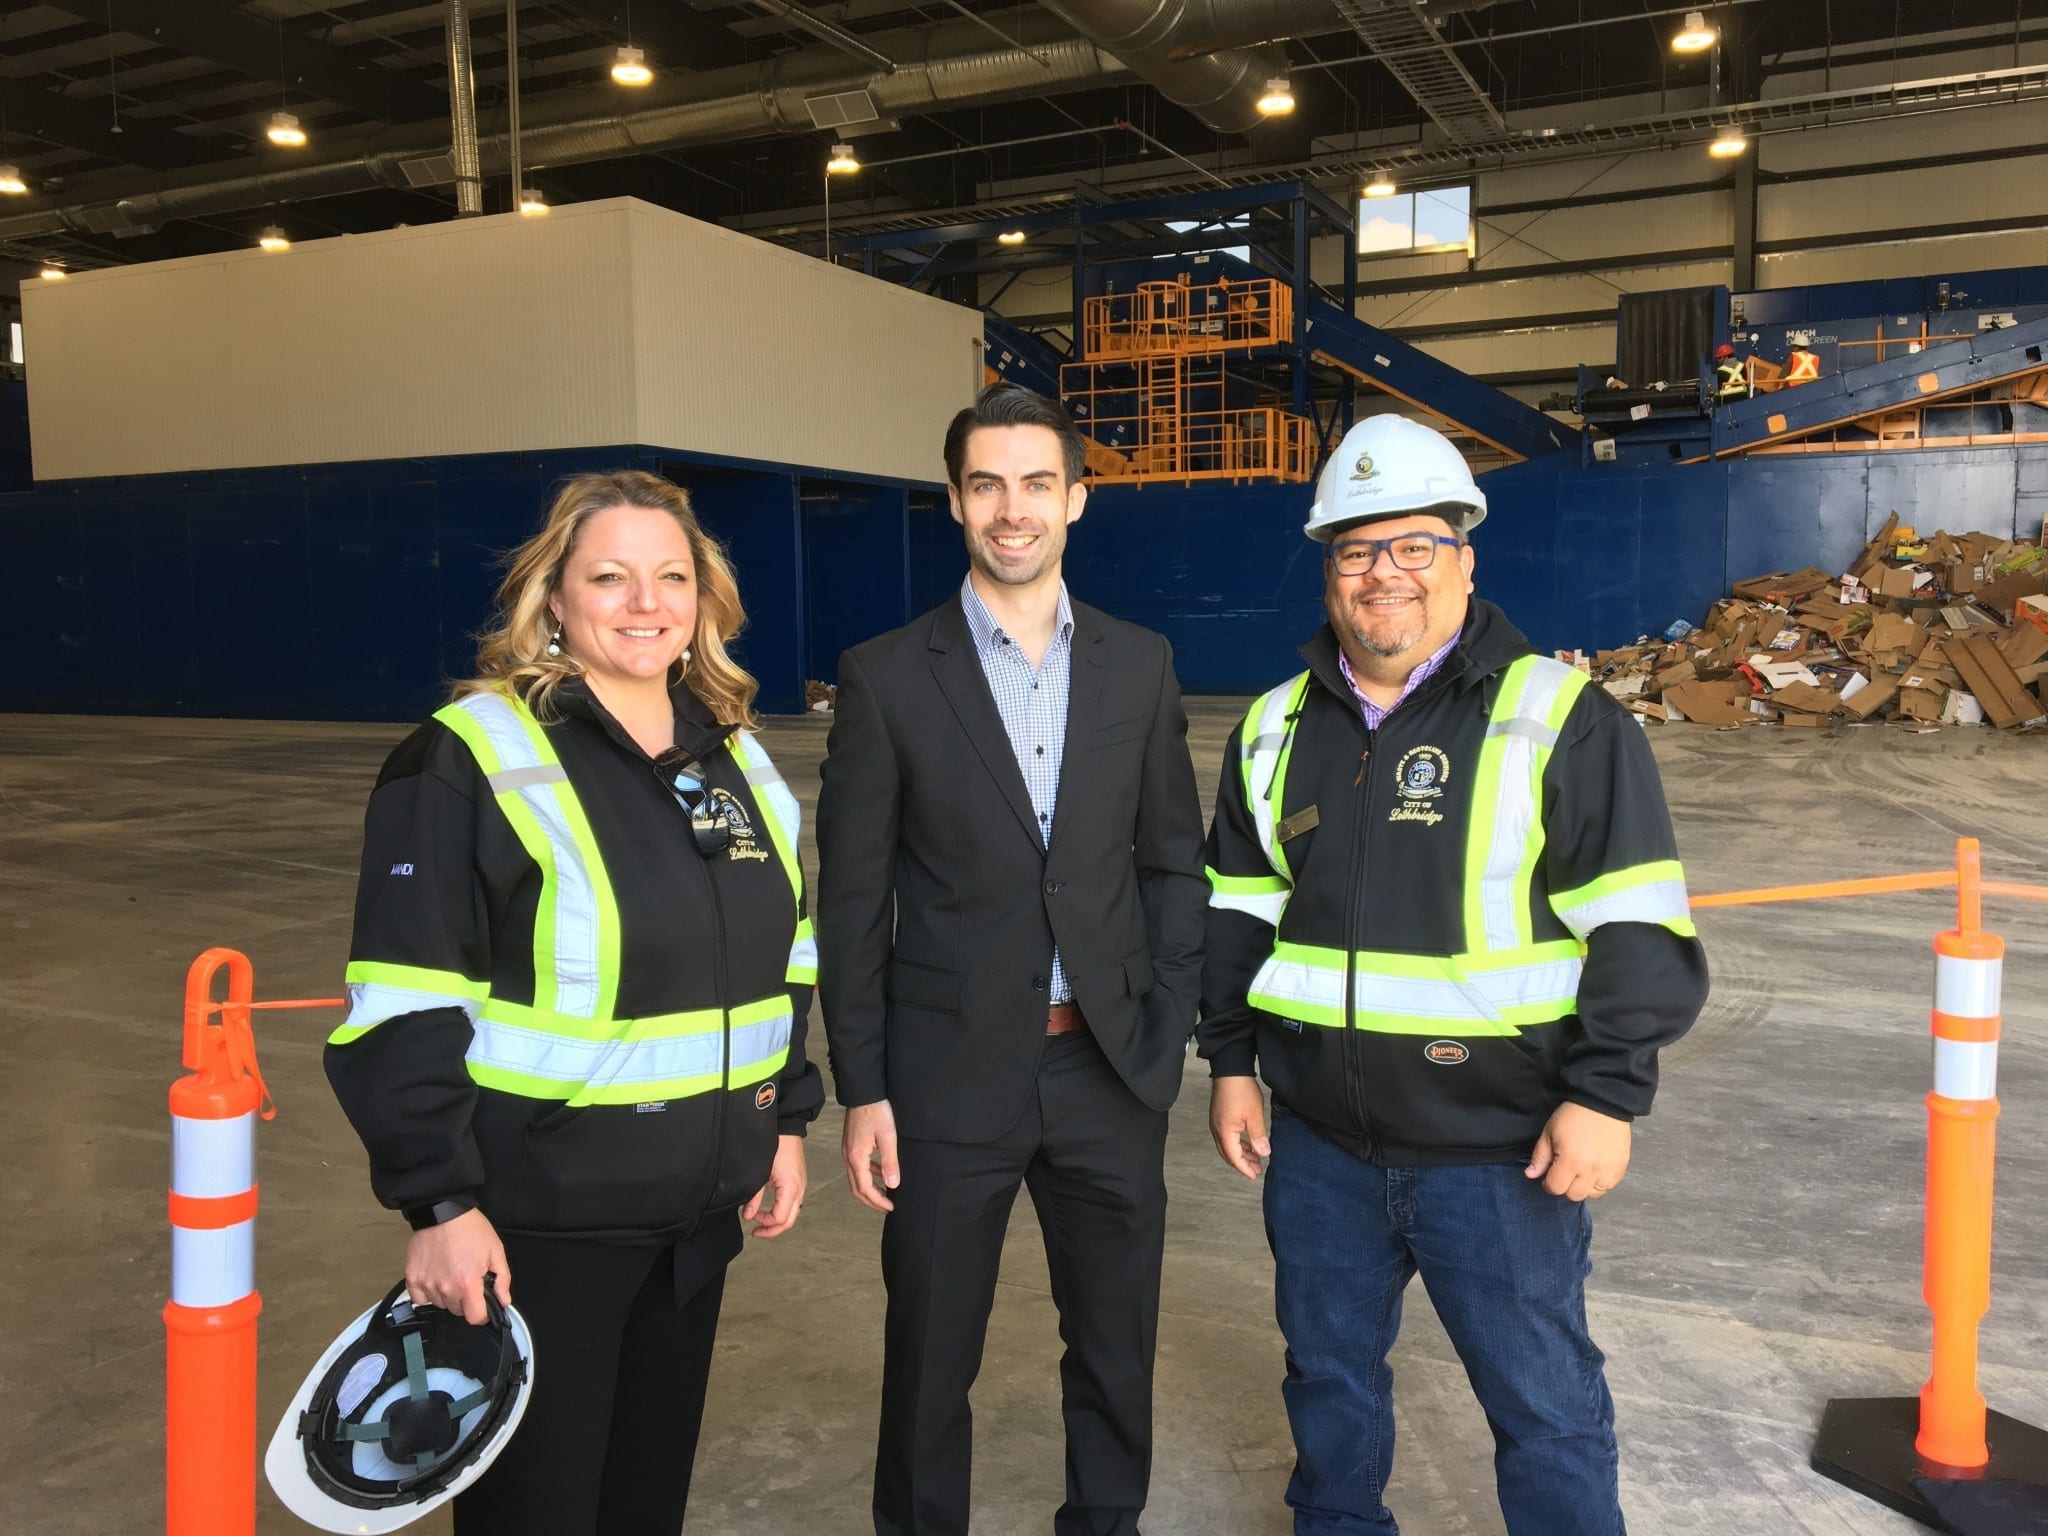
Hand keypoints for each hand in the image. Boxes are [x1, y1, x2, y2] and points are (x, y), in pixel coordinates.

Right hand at [404, 1208, 510, 1323]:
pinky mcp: (412, 1278)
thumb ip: (502, 1280)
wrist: (443, 1212)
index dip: (483, 1314)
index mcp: (468, 1284)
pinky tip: (436, 1277)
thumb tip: (504, 1300)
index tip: (483, 1306)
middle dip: (466, 1300)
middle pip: (458, 1311)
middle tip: (468, 1279)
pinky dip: (428, 1292)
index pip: (475, 1318)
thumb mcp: (495, 1251)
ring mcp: (427, 1284)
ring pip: (440, 1304)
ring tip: (451, 1273)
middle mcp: (446, 1288)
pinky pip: (420, 1298)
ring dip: (447, 1295)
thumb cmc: (470, 1229)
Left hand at [744, 1135, 807, 1238]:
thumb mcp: (760, 1173)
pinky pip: (793, 1205)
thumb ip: (754, 1197)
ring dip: (777, 1221)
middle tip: (757, 1232)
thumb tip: (748, 1215)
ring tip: (762, 1222)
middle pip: (789, 1221)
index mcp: (791, 1188)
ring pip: (792, 1215)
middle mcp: (800, 1190)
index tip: (751, 1218)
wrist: (787, 1129)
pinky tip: (770, 1209)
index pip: (780, 1219)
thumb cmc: (776, 1145)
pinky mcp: (799, 1183)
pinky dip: (782, 1211)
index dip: (764, 1223)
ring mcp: (801, 1187)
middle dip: (772, 1230)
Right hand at [842, 1099, 900, 1213]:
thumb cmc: (877, 1110)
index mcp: (856, 1157)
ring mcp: (848, 1150)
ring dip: (870, 1188)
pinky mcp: (851, 1143)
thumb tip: (893, 1185)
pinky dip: (869, 1174)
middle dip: (871, 1200)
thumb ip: (890, 1162)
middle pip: (856, 1188)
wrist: (864, 1091)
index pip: (865, 1189)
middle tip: (887, 1207)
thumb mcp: (888, 1137)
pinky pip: (858, 1166)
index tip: (891, 1208)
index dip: (878, 1201)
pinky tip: (881, 1171)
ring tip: (886, 1193)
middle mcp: (848, 1156)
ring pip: (856, 1177)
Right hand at [1209, 1075, 1270, 1178]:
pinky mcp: (1219, 1117)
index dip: (1244, 1168)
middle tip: (1256, 1170)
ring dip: (1240, 1154)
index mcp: (1224, 1132)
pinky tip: (1248, 1143)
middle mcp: (1217, 1129)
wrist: (1230, 1069)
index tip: (1255, 1175)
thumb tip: (1264, 1153)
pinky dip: (1237, 1144)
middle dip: (1242, 1164)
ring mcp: (1216, 1123)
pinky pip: (1226, 1137)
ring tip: (1255, 1158)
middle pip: (1228, 1154)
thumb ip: (1258, 1136)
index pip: (1234, 1157)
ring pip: (1227, 1146)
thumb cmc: (1241, 1090)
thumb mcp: (1254, 1115)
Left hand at [1525, 1102, 1631, 1201]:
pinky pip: (1608, 1187)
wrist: (1603, 1103)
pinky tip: (1594, 1169)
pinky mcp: (1620, 1168)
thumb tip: (1531, 1175)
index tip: (1549, 1174)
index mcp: (1571, 1160)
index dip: (1548, 1183)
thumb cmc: (1573, 1116)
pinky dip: (1599, 1183)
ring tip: (1581, 1170)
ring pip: (1592, 1194)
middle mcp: (1591, 1170)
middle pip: (1574, 1195)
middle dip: (1565, 1186)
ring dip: (1583, 1186)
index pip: (1556, 1188)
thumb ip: (1540, 1157)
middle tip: (1565, 1171)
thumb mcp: (1550, 1133)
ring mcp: (1608, 1171)